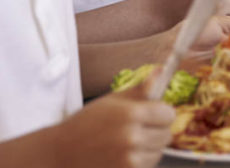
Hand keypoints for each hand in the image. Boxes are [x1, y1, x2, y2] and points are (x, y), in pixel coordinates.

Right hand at [54, 82, 174, 167]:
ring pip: (159, 152)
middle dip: (157, 130)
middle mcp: (132, 137)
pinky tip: (123, 155)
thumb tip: (161, 71)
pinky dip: (141, 161)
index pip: (169, 114)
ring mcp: (129, 159)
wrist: (60, 153)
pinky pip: (148, 165)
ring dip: (150, 147)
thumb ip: (140, 89)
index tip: (152, 114)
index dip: (161, 113)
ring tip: (127, 143)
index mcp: (131, 114)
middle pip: (167, 134)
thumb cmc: (86, 123)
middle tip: (137, 129)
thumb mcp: (112, 101)